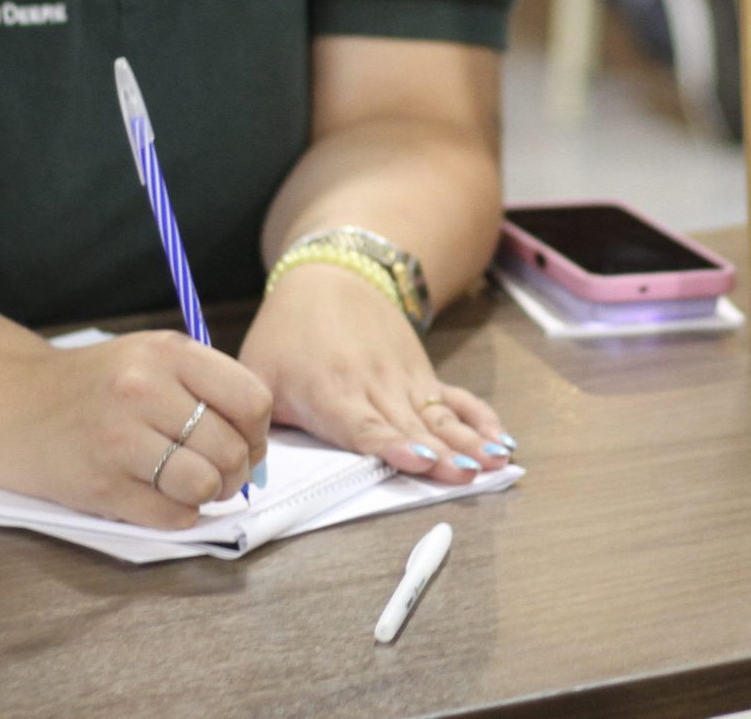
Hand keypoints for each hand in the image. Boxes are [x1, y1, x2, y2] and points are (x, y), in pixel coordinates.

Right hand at [0, 330, 269, 530]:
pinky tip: (162, 498)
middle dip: (237, 471)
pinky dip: (178, 515)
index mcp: (168, 353)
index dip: (259, 431)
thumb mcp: (153, 358)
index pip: (251, 399)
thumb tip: (258, 449)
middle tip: (221, 473)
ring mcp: (119, 440)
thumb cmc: (98, 385)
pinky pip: (170, 516)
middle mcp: (144, 390)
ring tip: (191, 485)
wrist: (16, 406)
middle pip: (230, 448)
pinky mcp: (100, 486)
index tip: (247, 442)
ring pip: (203, 485)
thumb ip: (207, 387)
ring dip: (208, 495)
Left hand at [240, 261, 514, 485]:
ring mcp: (403, 379)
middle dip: (440, 454)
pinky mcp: (421, 374)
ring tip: (496, 461)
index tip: (415, 458)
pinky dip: (480, 418)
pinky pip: (456, 399)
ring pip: (439, 416)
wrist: (332, 274)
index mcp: (330, 392)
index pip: (363, 426)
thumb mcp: (257, 371)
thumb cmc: (290, 330)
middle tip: (466, 475)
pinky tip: (501, 437)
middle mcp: (373, 387)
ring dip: (469, 440)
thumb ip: (253, 423)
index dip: (390, 445)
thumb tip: (248, 476)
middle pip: (411, 426)